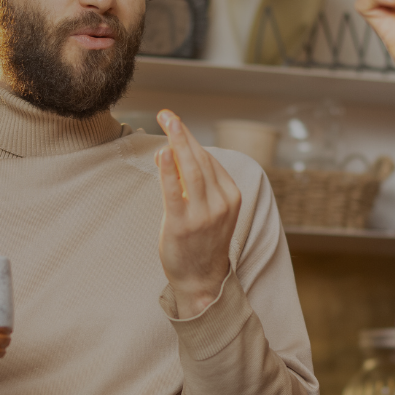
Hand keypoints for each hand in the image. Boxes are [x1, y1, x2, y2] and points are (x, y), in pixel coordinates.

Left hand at [155, 109, 240, 317]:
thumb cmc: (201, 243)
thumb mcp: (206, 210)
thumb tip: (166, 152)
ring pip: (191, 170)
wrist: (202, 281)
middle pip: (200, 160)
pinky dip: (169, 170)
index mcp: (231, 196)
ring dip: (178, 142)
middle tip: (167, 113)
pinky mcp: (182, 225)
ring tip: (166, 121)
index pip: (209, 160)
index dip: (190, 140)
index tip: (175, 123)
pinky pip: (174, 192)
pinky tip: (164, 152)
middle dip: (183, 134)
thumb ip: (189, 184)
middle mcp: (221, 203)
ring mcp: (203, 215)